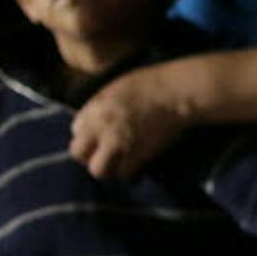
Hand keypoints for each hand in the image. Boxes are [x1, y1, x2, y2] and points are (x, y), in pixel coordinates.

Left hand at [71, 64, 186, 179]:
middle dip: (89, 154)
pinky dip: (129, 172)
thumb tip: (96, 116)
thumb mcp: (119, 86)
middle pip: (78, 153)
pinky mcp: (138, 155)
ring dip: (107, 168)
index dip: (89, 134)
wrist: (180, 91)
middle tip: (104, 154)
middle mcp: (101, 127)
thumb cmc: (155, 82)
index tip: (100, 135)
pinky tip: (137, 165)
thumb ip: (102, 103)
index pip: (76, 129)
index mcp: (95, 107)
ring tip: (119, 164)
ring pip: (97, 169)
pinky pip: (124, 174)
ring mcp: (119, 143)